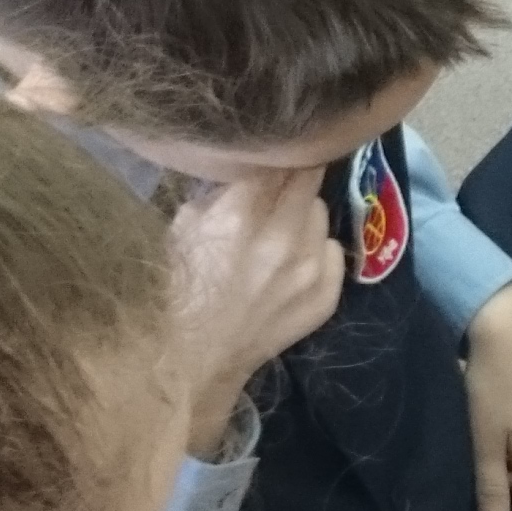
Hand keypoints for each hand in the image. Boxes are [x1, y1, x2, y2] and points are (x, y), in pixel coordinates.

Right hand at [165, 169, 343, 454]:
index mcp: (242, 213)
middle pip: (310, 178)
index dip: (277, 151)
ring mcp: (309, 270)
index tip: (273, 151)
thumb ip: (220, 192)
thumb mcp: (183, 226)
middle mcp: (284, 237)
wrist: (192, 360)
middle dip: (296, 174)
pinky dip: (317, 251)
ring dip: (304, 215)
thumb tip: (247, 170)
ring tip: (281, 229)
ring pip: (321, 214)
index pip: (281, 158)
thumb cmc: (178, 289)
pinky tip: (295, 261)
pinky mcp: (324, 298)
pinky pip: (333, 252)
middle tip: (281, 181)